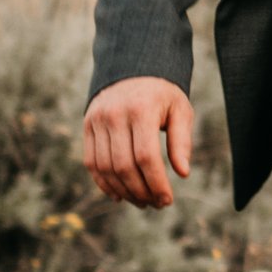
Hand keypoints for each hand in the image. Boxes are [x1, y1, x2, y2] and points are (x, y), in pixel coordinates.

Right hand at [82, 77, 195, 208]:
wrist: (131, 66)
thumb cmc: (162, 93)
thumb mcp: (180, 110)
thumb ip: (182, 141)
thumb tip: (183, 173)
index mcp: (141, 109)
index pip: (146, 156)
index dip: (156, 183)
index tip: (166, 200)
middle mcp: (114, 114)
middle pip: (124, 166)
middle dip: (140, 191)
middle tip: (155, 204)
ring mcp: (97, 120)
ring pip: (105, 167)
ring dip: (123, 191)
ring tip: (141, 202)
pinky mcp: (88, 126)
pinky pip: (91, 162)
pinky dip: (104, 183)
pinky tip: (120, 195)